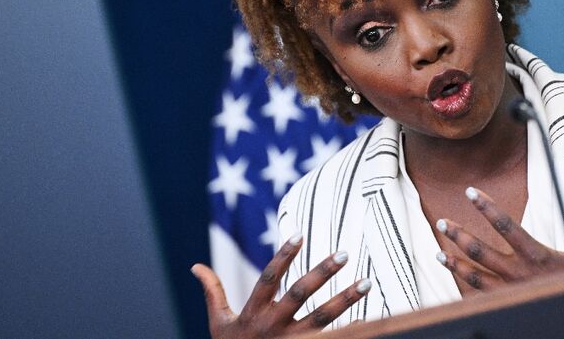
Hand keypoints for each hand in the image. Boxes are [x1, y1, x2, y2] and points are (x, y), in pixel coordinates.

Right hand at [191, 233, 371, 337]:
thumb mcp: (219, 323)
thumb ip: (213, 292)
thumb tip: (195, 266)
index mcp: (252, 313)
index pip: (269, 279)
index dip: (283, 256)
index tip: (299, 235)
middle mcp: (273, 326)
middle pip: (300, 294)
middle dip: (322, 273)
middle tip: (344, 254)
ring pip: (323, 318)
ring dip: (347, 299)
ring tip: (367, 282)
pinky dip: (351, 330)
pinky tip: (367, 317)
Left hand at [435, 184, 563, 290]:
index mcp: (539, 257)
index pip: (507, 226)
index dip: (487, 207)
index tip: (471, 193)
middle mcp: (520, 275)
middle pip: (481, 251)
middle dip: (459, 235)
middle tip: (442, 221)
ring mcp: (512, 292)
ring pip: (475, 276)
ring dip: (455, 262)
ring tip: (439, 251)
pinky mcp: (509, 304)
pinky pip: (480, 295)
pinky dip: (465, 285)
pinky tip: (455, 276)